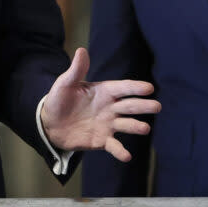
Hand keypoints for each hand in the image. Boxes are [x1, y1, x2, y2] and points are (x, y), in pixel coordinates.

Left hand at [40, 47, 160, 160]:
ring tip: (145, 128)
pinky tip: (127, 156)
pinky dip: (120, 151)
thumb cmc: (59, 100)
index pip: (122, 88)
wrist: (50, 124)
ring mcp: (108, 124)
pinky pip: (114, 146)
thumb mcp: (65, 84)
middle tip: (157, 106)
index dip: (135, 88)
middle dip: (143, 106)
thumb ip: (76, 70)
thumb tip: (81, 50)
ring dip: (136, 127)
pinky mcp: (102, 140)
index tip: (149, 88)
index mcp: (104, 91)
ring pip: (126, 125)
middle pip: (130, 106)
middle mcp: (110, 108)